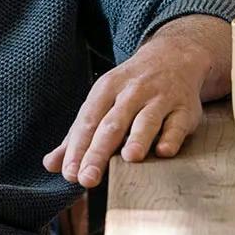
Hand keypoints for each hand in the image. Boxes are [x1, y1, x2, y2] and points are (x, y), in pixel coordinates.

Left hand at [43, 33, 214, 187]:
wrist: (173, 56)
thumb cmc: (130, 89)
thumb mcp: (101, 102)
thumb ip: (77, 136)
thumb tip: (50, 164)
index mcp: (106, 89)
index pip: (88, 121)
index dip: (77, 148)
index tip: (69, 173)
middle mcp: (132, 92)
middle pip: (113, 123)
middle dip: (99, 151)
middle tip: (88, 178)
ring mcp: (160, 98)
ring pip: (146, 120)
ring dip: (138, 138)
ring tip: (129, 158)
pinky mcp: (185, 108)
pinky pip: (177, 123)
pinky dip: (171, 136)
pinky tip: (164, 151)